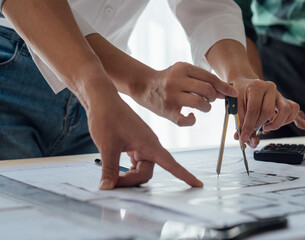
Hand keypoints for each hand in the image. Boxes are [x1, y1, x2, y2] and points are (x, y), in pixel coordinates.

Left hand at [87, 93, 202, 189]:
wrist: (102, 100)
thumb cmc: (107, 117)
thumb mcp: (107, 146)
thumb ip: (109, 170)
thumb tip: (107, 188)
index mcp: (149, 144)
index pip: (172, 164)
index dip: (186, 176)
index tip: (198, 185)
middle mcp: (149, 145)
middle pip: (147, 172)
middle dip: (131, 180)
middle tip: (111, 183)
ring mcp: (142, 145)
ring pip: (140, 169)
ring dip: (128, 176)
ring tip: (111, 177)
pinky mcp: (134, 145)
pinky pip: (135, 163)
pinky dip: (126, 169)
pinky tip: (114, 170)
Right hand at [136, 62, 237, 125]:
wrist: (143, 85)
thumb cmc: (169, 79)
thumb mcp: (184, 73)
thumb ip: (203, 80)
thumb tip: (225, 91)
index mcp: (183, 68)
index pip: (210, 78)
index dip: (224, 87)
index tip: (232, 93)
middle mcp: (177, 81)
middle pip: (207, 90)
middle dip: (213, 97)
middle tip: (209, 99)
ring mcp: (171, 96)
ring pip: (199, 104)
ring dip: (206, 108)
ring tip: (202, 107)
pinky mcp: (167, 111)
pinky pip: (185, 120)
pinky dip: (192, 120)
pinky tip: (191, 116)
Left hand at [231, 78, 304, 147]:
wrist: (245, 84)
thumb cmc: (240, 94)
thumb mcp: (234, 104)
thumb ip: (239, 120)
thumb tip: (243, 138)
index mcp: (256, 86)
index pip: (254, 109)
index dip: (248, 126)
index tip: (243, 136)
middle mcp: (270, 88)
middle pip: (268, 111)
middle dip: (258, 125)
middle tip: (252, 129)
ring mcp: (279, 94)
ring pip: (286, 110)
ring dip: (276, 124)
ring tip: (266, 128)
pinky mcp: (284, 100)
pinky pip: (294, 109)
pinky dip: (291, 119)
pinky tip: (286, 124)